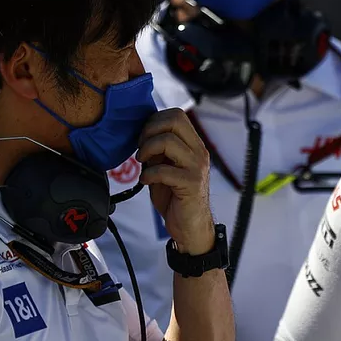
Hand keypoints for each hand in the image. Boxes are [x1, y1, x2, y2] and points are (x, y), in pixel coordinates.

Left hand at [137, 108, 214, 255]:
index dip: (154, 121)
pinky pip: (163, 170)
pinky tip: (146, 181)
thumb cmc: (176, 197)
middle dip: (149, 131)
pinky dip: (148, 175)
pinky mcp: (191, 183)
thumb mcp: (166, 166)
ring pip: (167, 141)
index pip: (176, 114)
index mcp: (194, 144)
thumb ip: (159, 150)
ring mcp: (196, 167)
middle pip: (174, 120)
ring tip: (143, 165)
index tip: (143, 138)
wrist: (190, 226)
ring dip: (147, 151)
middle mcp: (199, 152)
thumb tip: (141, 134)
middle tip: (142, 149)